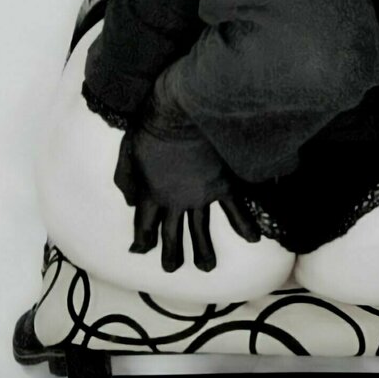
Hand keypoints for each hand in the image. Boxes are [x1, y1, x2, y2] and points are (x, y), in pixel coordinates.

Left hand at [113, 104, 261, 272]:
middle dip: (171, 254)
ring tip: (206, 267)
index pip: (144, 226)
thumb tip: (128, 201)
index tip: (139, 250)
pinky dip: (244, 224)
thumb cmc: (150, 126)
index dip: (141, 241)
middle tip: (172, 268)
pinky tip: (253, 238)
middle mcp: (175, 201)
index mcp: (150, 194)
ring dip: (203, 250)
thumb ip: (125, 180)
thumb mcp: (127, 152)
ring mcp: (200, 195)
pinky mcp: (221, 184)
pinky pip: (234, 209)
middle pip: (171, 235)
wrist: (181, 109)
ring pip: (200, 230)